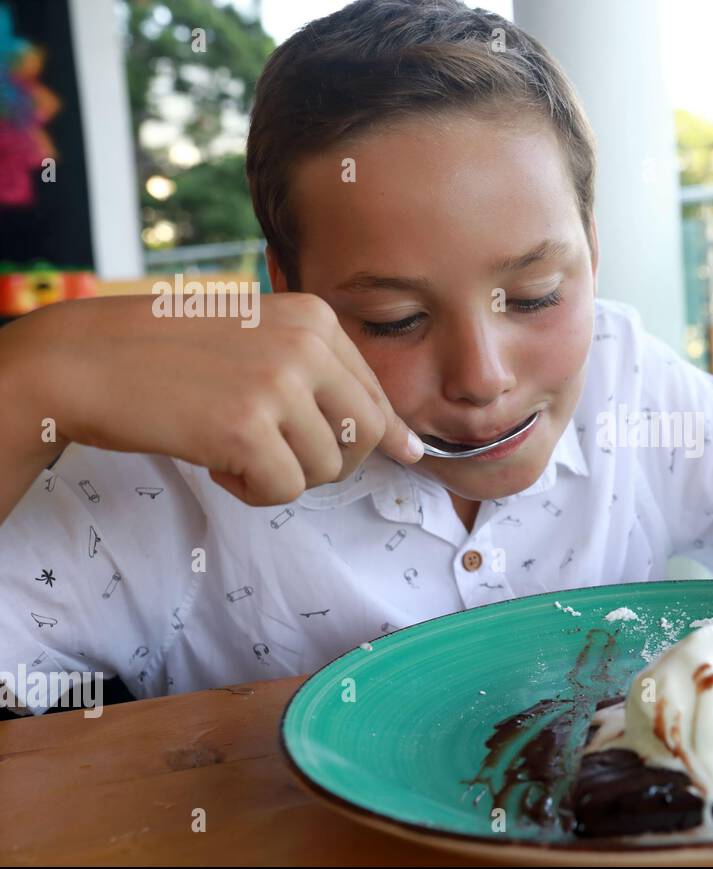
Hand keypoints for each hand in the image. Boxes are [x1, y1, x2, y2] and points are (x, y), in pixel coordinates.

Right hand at [26, 292, 422, 506]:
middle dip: (333, 463)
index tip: (392, 454)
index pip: (378, 395)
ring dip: (282, 476)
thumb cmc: (172, 357)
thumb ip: (328, 382)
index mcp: (315, 318)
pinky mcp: (247, 428)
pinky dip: (252, 491)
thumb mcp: (261, 343)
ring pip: (325, 469)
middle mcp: (307, 345)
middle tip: (284, 458)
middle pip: (367, 436)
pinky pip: (284, 490)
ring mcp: (278, 385)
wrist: (87, 359)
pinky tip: (216, 461)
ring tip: (234, 448)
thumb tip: (411, 447)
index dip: (378, 436)